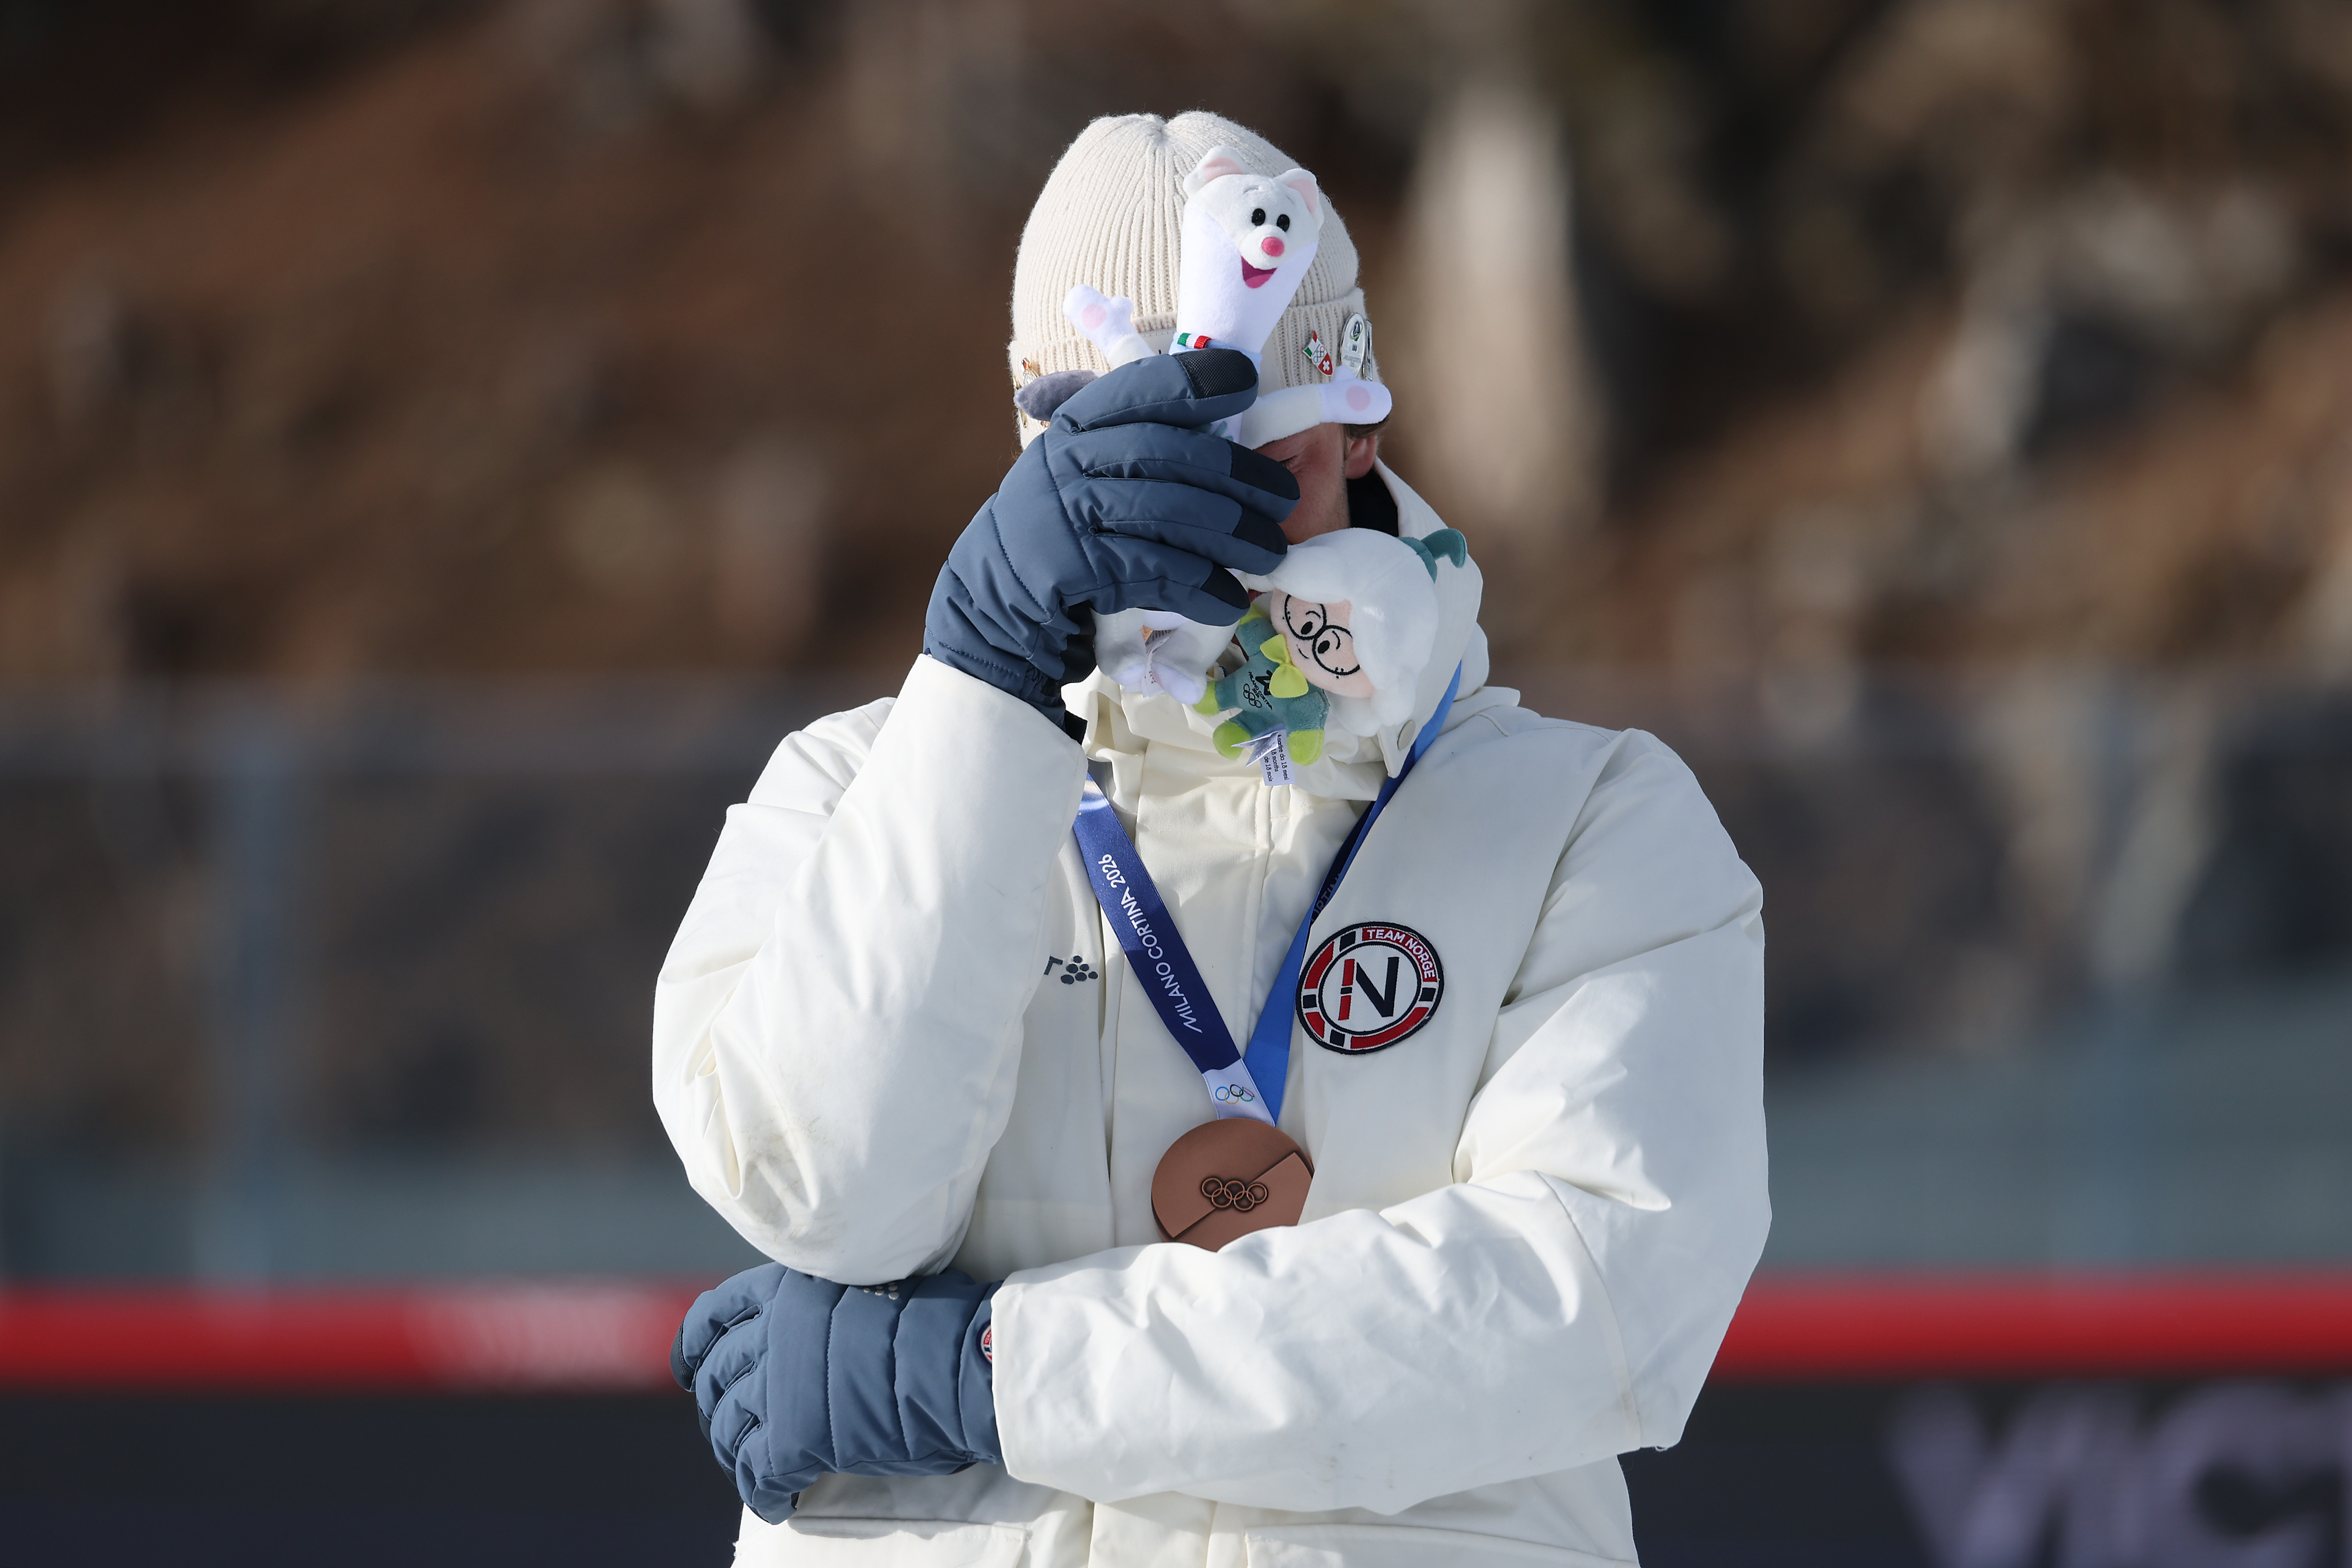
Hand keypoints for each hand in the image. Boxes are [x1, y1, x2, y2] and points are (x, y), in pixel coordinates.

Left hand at [672, 1263, 1000, 1524]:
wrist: (966, 1363)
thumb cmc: (938, 1321)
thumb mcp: (867, 1284)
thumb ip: (822, 1305)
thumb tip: (812, 1331)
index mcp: (789, 1288)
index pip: (715, 1315)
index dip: (695, 1345)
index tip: (689, 1367)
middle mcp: (774, 1333)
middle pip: (716, 1376)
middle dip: (716, 1406)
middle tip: (730, 1427)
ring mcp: (780, 1387)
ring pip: (729, 1427)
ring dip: (734, 1452)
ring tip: (752, 1468)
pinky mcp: (793, 1440)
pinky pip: (757, 1475)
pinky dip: (762, 1493)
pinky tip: (779, 1501)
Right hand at [925, 348, 1297, 724]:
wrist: (993, 606)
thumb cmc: (1063, 535)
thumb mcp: (1083, 476)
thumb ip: (1133, 448)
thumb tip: (1222, 427)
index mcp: (1074, 427)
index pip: (1140, 387)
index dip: (1197, 380)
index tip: (1247, 381)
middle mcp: (1067, 460)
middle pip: (1166, 451)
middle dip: (1237, 473)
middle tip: (1285, 499)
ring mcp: (1066, 512)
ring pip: (1167, 510)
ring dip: (1231, 535)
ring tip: (1270, 555)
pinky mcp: (1073, 567)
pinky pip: (1154, 569)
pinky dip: (1199, 585)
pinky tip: (1228, 598)